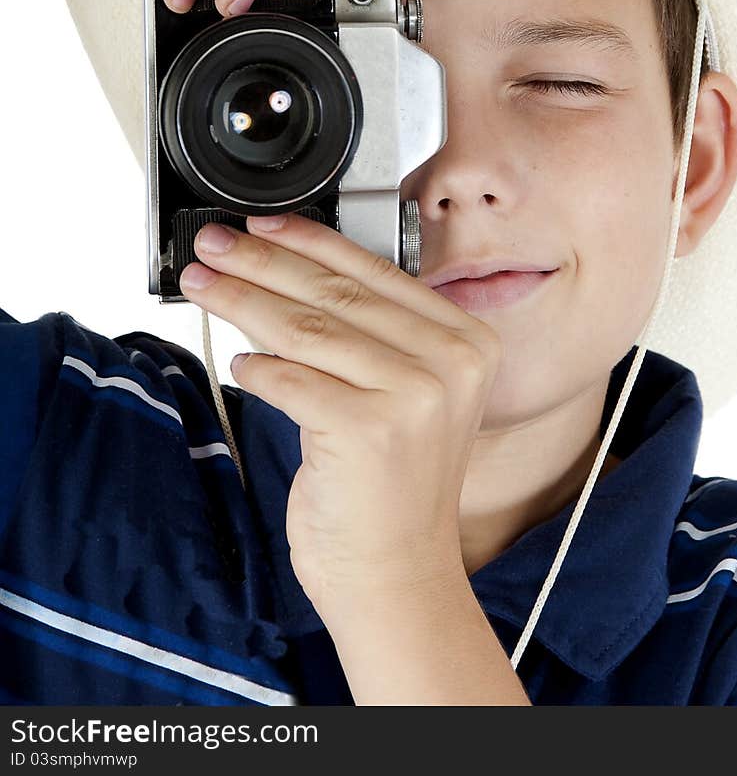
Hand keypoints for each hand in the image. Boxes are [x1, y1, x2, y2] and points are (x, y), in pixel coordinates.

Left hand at [178, 212, 502, 629]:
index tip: (262, 226)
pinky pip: (291, 380)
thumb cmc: (391, 487)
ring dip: (243, 301)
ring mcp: (413, 396)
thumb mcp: (402, 395)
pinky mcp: (369, 430)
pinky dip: (259, 369)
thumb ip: (366, 334)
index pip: (375, 271)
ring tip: (204, 286)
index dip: (309, 242)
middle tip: (214, 246)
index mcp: (466, 342)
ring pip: (307, 327)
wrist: (397, 577)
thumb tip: (282, 271)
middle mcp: (450, 362)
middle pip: (336, 292)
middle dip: (263, 263)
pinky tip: (240, 363)